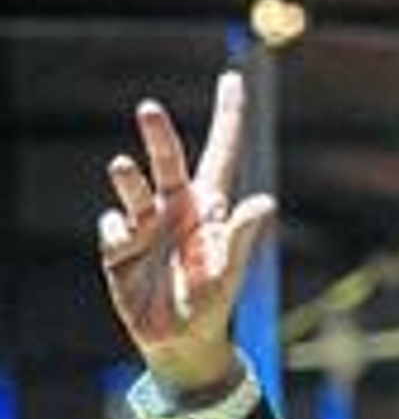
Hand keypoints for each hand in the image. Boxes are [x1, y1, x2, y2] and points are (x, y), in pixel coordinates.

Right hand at [98, 71, 275, 397]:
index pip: (222, 152)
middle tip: (150, 108)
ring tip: (122, 167)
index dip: (228, 117)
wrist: (179, 340)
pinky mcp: (119, 246)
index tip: (233, 78)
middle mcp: (177, 208)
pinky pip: (113, 226)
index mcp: (210, 208)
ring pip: (133, 187)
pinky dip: (117, 229)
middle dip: (158, 135)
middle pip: (168, 161)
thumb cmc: (212, 303)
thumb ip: (244, 237)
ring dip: (128, 178)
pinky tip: (125, 242)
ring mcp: (146, 225)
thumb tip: (266, 201)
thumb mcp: (230, 272)